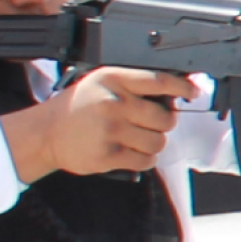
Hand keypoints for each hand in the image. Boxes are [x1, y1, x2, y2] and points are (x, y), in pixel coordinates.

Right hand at [3, 66, 183, 182]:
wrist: (46, 133)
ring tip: (138, 139)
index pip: (158, 81)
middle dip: (164, 123)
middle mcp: (114, 104)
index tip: (194, 91)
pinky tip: (132, 152)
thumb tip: (171, 96)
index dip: (182, 87)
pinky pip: (145, 161)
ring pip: (158, 142)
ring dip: (154, 143)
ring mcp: (111, 131)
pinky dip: (144, 160)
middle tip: (152, 124)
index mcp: (114, 80)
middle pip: (164, 118)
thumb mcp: (100, 83)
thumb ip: (131, 86)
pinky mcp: (108, 155)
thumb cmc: (78, 108)